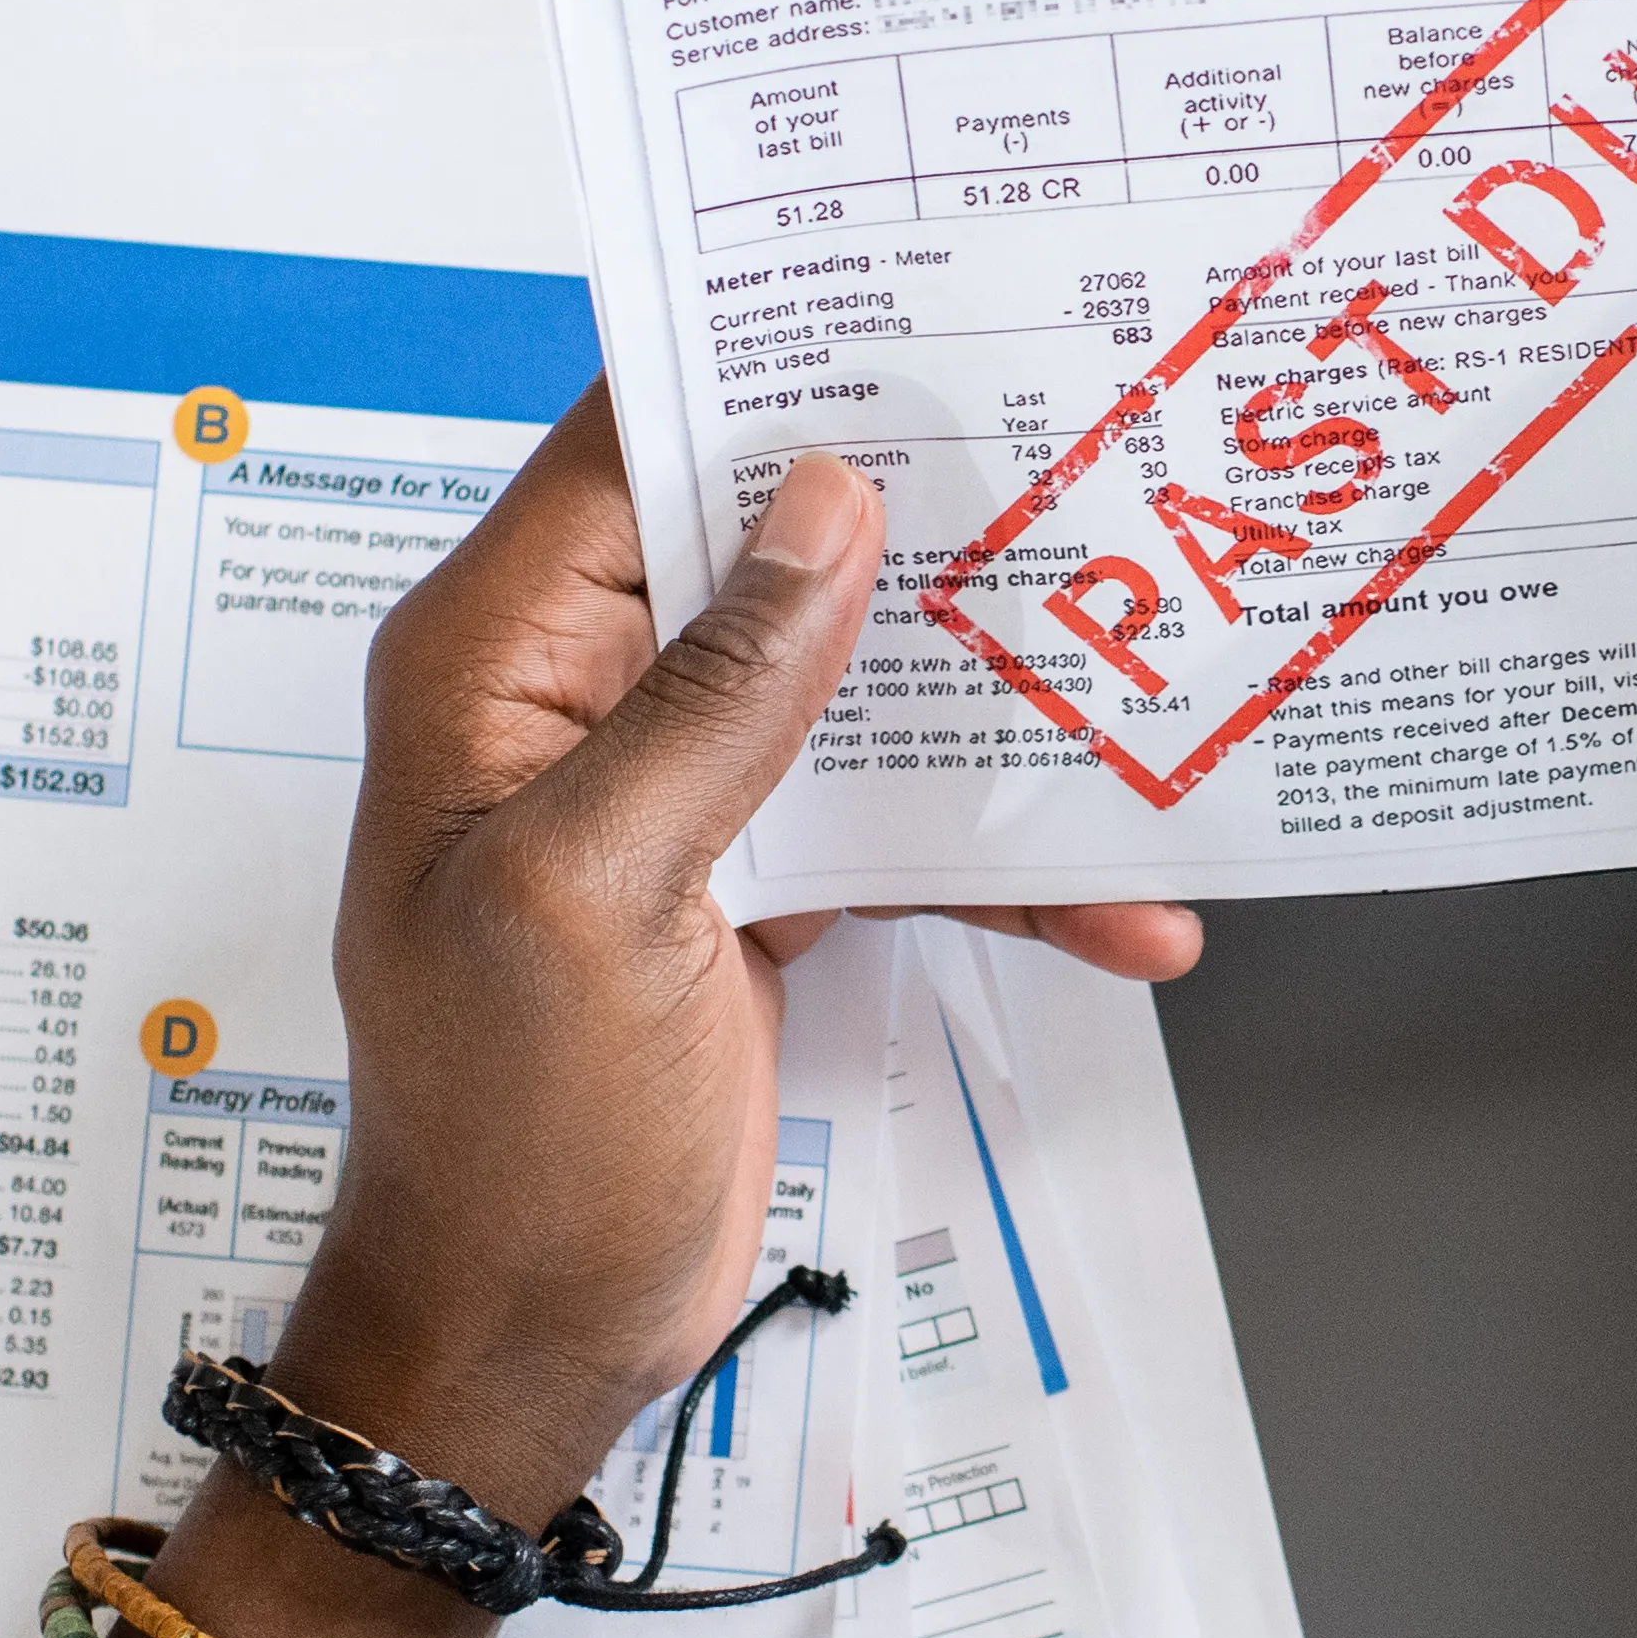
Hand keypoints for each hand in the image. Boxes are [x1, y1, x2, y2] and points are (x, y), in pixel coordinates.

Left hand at [296, 401, 1193, 1519]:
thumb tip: (817, 511)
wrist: (528, 1332)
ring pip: (852, 683)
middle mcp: (577, 700)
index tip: (905, 305)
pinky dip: (1003, 860)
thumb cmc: (509, 1136)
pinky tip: (1121, 899)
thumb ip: (715, 702)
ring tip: (1142, 662)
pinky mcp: (754, 885)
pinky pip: (894, 826)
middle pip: (764, 547)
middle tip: (1076, 448)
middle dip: (917, 517)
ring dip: (991, 697)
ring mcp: (675, 795)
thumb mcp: (598, 896)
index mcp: (494, 661)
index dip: (753, 365)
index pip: (623, 447)